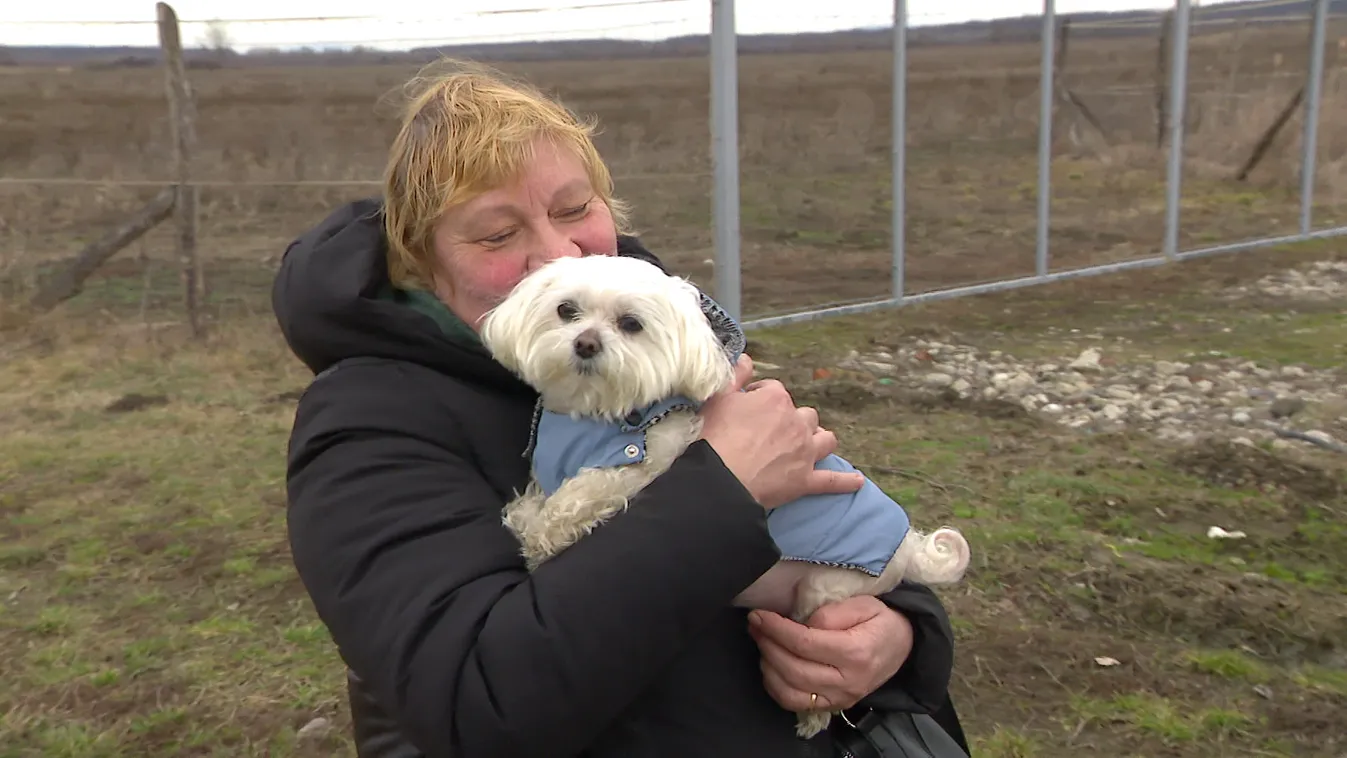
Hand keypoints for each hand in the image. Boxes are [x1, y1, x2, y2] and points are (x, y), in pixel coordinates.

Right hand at [698, 355, 863, 509]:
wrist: (722, 479)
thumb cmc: (716, 437)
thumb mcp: (718, 397)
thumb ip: (735, 374)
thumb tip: (747, 358)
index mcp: (776, 399)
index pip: (774, 391)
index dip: (760, 399)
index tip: (748, 410)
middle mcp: (796, 422)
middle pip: (804, 415)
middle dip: (793, 420)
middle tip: (773, 431)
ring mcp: (805, 451)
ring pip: (825, 439)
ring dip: (820, 439)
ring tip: (812, 443)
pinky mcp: (806, 480)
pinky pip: (832, 480)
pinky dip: (846, 481)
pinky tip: (858, 481)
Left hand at [747, 596, 913, 713]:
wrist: (902, 648)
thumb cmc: (881, 622)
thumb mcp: (865, 604)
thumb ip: (833, 612)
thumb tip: (804, 623)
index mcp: (855, 652)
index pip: (804, 643)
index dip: (776, 629)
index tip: (759, 615)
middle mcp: (847, 681)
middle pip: (793, 669)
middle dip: (767, 645)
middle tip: (755, 625)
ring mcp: (840, 698)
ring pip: (790, 691)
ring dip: (768, 666)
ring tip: (761, 642)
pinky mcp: (833, 705)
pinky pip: (794, 703)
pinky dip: (775, 687)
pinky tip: (770, 665)